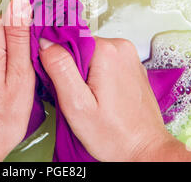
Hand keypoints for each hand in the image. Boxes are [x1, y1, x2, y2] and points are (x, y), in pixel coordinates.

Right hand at [39, 37, 190, 161]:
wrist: (144, 151)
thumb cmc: (114, 134)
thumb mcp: (77, 104)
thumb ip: (59, 69)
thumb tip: (46, 43)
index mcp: (107, 51)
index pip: (68, 40)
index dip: (58, 62)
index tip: (61, 83)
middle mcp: (122, 48)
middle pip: (80, 47)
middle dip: (71, 69)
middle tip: (76, 96)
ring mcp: (129, 57)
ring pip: (91, 55)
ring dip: (84, 74)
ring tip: (90, 99)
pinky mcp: (131, 67)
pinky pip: (105, 63)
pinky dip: (97, 77)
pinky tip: (100, 98)